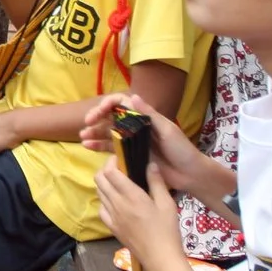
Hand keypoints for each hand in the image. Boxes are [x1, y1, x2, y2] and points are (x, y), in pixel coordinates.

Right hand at [79, 92, 197, 168]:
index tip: (99, 112)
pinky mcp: (129, 156)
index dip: (107, 105)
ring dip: (94, 133)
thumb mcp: (167, 130)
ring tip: (82, 137)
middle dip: (96, 118)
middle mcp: (135, 127)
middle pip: (110, 117)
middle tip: (86, 124)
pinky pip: (110, 150)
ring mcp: (131, 142)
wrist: (189, 174)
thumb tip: (132, 96)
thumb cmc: (181, 149)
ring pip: (108, 133)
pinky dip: (98, 147)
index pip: (121, 104)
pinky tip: (87, 147)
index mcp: (144, 117)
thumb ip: (149, 114)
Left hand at [96, 155, 181, 267]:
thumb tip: (150, 164)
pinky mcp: (111, 227)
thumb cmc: (167, 229)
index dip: (112, 161)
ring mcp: (112, 216)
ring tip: (118, 182)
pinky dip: (104, 200)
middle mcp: (117, 204)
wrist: (160, 257)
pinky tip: (115, 201)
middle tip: (118, 168)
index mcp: (131, 196)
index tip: (120, 157)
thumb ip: (156, 182)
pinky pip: (101, 208)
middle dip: (105, 169)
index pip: (110, 172)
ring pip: (98, 193)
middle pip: (99, 180)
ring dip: (104, 183)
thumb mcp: (166, 203)